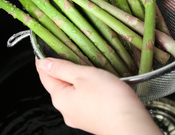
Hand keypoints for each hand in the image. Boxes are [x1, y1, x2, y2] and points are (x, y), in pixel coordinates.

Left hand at [36, 57, 161, 134]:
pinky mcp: (92, 120)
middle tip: (68, 53)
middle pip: (58, 85)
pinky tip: (97, 84)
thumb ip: (62, 68)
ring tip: (86, 66)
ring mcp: (79, 117)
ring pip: (72, 93)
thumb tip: (44, 63)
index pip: (44, 76)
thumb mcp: (83, 75)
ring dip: (76, 80)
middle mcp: (67, 111)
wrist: (130, 124)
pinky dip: (86, 90)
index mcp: (60, 98)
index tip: (44, 50)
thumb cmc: (108, 99)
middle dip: (61, 70)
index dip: (43, 61)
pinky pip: (84, 100)